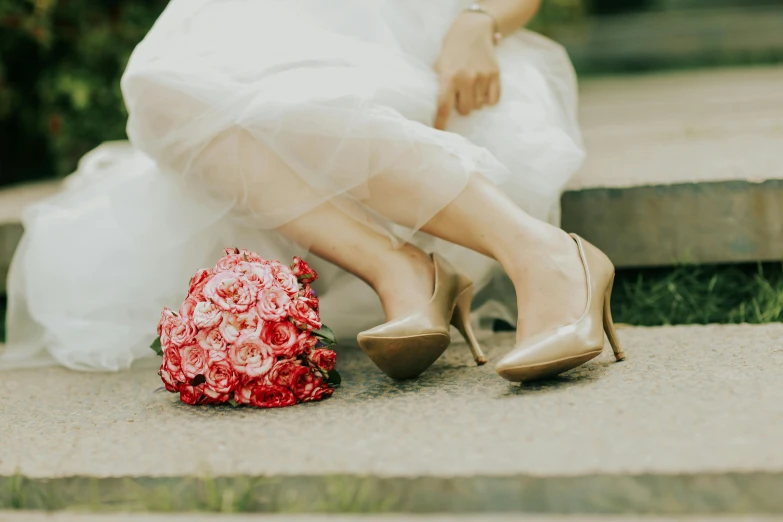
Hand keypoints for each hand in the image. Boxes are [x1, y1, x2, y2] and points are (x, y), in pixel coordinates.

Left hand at [433, 12, 500, 129]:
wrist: (472, 30)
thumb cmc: (452, 51)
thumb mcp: (439, 65)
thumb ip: (438, 86)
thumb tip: (436, 110)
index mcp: (449, 77)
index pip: (444, 106)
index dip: (441, 122)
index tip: (440, 133)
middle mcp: (466, 78)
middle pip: (465, 110)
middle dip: (462, 106)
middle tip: (460, 95)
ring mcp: (482, 76)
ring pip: (479, 106)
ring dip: (475, 101)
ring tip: (471, 87)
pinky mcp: (495, 74)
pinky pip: (493, 100)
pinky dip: (488, 99)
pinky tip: (482, 89)